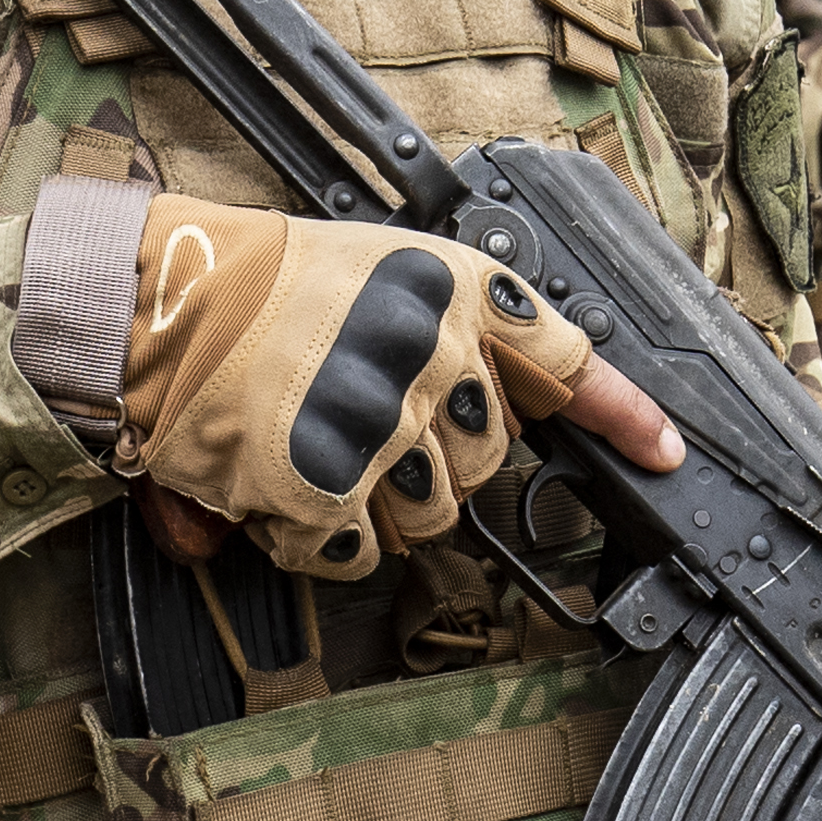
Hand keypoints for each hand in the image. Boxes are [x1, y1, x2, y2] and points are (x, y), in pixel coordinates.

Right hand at [85, 191, 630, 578]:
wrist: (156, 298)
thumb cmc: (255, 278)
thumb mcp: (376, 266)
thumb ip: (442, 337)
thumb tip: (486, 427)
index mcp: (455, 294)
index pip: (568, 360)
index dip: (626, 416)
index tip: (665, 454)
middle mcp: (433, 359)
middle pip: (485, 462)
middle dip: (434, 461)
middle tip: (364, 426)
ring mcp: (381, 429)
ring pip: (428, 519)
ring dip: (378, 506)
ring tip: (314, 453)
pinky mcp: (322, 490)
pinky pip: (353, 554)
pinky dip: (319, 543)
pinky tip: (280, 494)